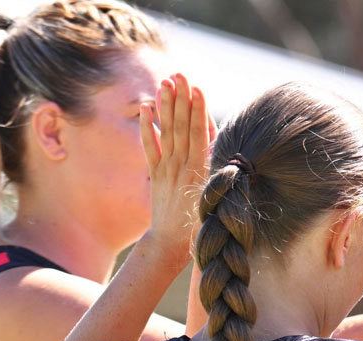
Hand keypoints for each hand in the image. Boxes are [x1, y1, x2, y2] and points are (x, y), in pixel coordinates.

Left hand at [139, 74, 216, 266]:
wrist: (171, 244)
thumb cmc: (199, 225)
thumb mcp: (213, 196)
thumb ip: (214, 170)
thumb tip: (217, 145)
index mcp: (200, 171)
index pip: (199, 133)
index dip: (198, 110)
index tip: (198, 88)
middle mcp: (182, 165)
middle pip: (182, 126)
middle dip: (182, 98)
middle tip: (180, 74)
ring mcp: (167, 168)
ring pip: (167, 131)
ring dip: (167, 105)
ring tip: (166, 81)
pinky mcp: (156, 173)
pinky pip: (150, 146)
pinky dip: (148, 127)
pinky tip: (146, 108)